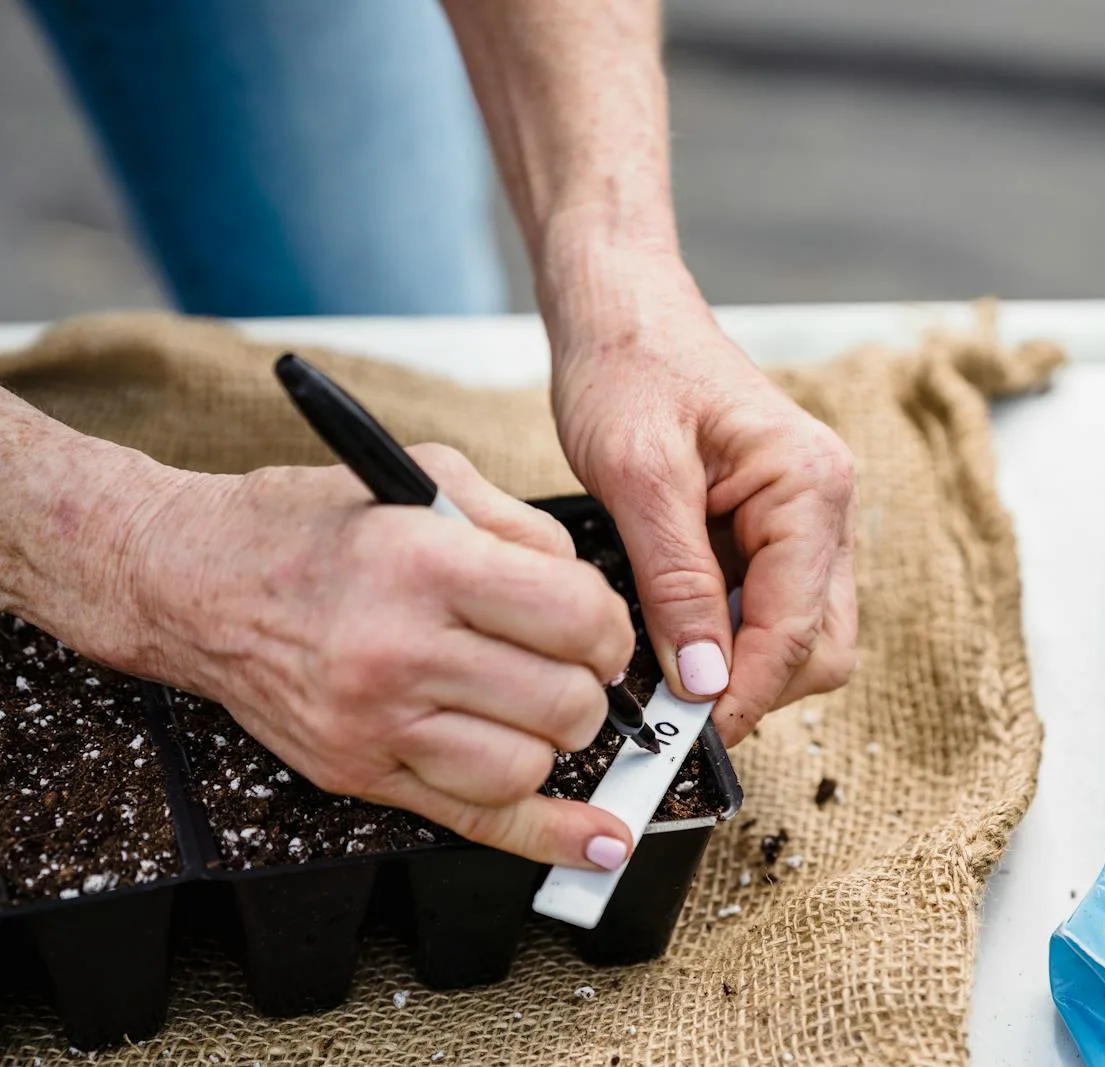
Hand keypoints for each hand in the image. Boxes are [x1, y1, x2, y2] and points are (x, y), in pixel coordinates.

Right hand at [118, 445, 638, 868]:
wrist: (192, 581)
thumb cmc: (309, 526)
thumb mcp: (427, 479)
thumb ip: (525, 528)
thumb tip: (593, 595)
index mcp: (426, 566)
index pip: (576, 618)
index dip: (610, 625)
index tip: (598, 624)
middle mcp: (399, 652)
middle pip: (562, 701)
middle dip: (590, 684)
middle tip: (570, 664)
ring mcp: (374, 724)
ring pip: (528, 767)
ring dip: (554, 741)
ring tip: (532, 705)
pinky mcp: (357, 773)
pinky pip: (475, 820)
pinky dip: (547, 837)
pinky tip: (597, 839)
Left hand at [547, 255, 858, 744]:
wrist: (621, 308)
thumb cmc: (628, 365)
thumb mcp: (636, 476)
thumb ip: (675, 583)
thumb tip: (702, 682)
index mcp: (810, 484)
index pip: (796, 630)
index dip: (742, 695)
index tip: (684, 736)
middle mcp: (828, 504)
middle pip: (820, 647)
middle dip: (753, 687)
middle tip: (672, 708)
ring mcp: (809, 518)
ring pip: (801, 635)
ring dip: (739, 663)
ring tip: (663, 662)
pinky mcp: (777, 528)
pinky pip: (770, 606)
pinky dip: (726, 633)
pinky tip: (673, 626)